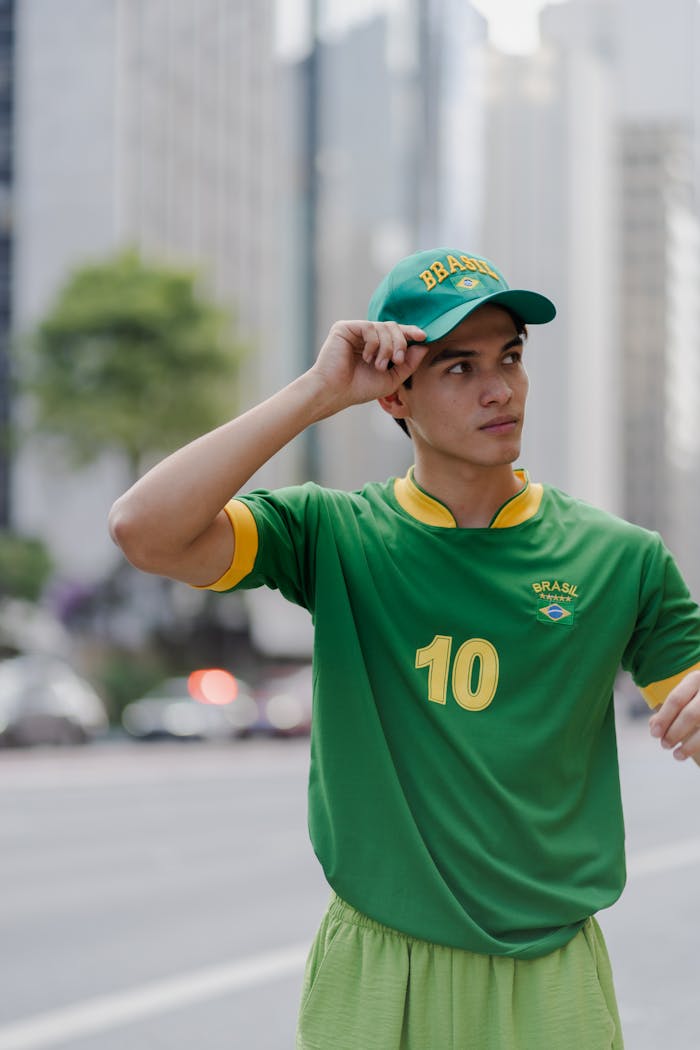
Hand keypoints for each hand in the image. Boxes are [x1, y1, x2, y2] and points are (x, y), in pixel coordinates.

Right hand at [311, 320, 427, 410]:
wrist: (335, 393)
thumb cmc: (359, 389)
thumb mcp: (391, 379)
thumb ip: (408, 364)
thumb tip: (424, 346)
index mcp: (376, 346)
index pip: (396, 333)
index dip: (410, 332)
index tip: (424, 337)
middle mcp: (365, 336)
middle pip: (393, 327)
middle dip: (400, 343)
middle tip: (397, 360)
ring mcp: (355, 331)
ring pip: (383, 327)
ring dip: (387, 347)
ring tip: (379, 365)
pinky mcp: (344, 328)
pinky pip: (369, 327)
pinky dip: (373, 344)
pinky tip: (366, 357)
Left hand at [649, 669, 699, 762]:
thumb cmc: (696, 700)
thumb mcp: (685, 696)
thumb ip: (670, 709)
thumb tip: (653, 725)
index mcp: (696, 679)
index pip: (676, 699)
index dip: (663, 718)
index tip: (654, 734)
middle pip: (690, 715)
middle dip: (674, 732)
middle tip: (664, 745)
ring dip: (689, 746)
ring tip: (676, 755)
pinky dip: (698, 746)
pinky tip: (689, 753)